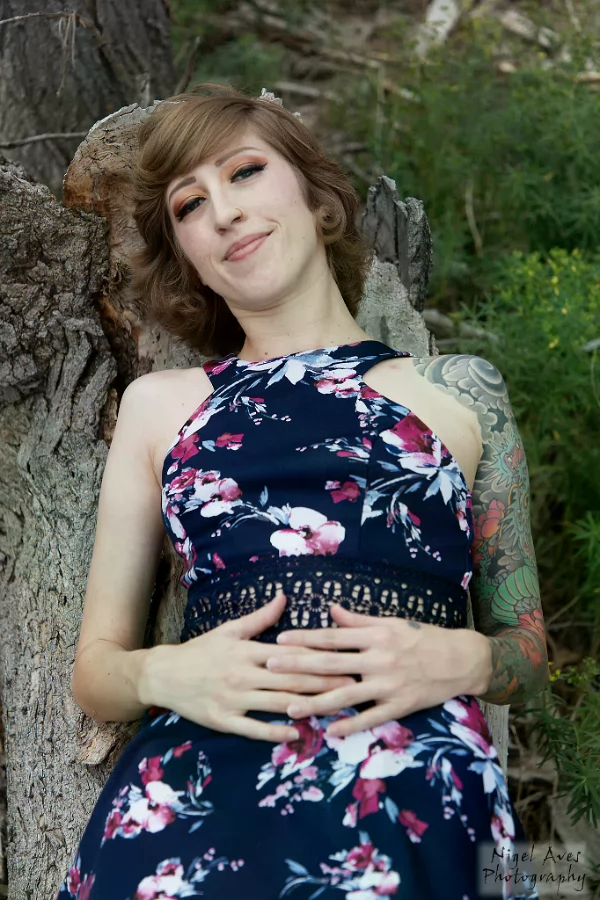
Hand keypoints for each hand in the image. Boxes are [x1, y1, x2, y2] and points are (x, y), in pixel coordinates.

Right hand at [140, 593, 355, 743]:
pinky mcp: (223, 720)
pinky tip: (296, 732)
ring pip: (277, 703)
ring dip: (307, 706)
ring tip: (334, 708)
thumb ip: (260, 619)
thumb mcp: (229, 631)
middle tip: (352, 686)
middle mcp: (243, 675)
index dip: (319, 657)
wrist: (163, 675)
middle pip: (290, 679)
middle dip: (323, 682)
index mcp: (247, 651)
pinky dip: (275, 731)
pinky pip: (253, 728)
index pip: (290, 654)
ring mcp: (233, 699)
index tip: (344, 659)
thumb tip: (284, 597)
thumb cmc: (200, 651)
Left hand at [265, 604, 491, 737]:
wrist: (461, 659)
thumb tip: (331, 610)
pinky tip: (328, 731)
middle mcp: (379, 659)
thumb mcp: (392, 623)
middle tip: (270, 669)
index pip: (333, 637)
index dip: (305, 639)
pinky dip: (349, 725)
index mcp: (376, 635)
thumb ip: (358, 621)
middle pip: (331, 664)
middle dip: (298, 667)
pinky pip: (371, 718)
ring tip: (289, 707)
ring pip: (345, 695)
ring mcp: (389, 684)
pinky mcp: (400, 706)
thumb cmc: (423, 637)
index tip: (280, 641)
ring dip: (315, 702)